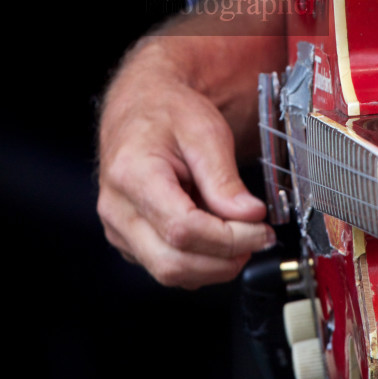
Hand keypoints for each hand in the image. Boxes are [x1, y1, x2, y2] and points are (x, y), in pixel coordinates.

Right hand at [97, 35, 273, 288]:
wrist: (141, 105)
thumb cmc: (167, 112)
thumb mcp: (205, 132)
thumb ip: (226, 180)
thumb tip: (250, 218)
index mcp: (132, 175)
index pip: (182, 229)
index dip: (228, 239)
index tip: (260, 229)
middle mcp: (117, 208)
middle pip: (173, 263)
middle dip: (224, 260)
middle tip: (257, 239)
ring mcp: (118, 228)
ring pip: (169, 273)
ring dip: (213, 265)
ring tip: (239, 236)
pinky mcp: (128, 239)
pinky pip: (165, 266)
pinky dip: (197, 261)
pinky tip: (214, 235)